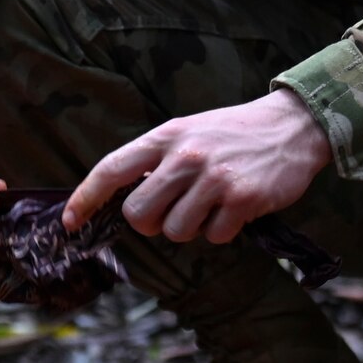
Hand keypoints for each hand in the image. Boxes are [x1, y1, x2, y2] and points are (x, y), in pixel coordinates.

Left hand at [63, 89, 330, 244]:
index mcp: (166, 136)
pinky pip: (214, 237)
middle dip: (151, 224)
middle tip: (173, 213)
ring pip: (175, 232)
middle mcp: (185, 156)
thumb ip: (158, 160)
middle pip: (139, 215)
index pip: (112, 169)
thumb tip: (126, 200)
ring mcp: (213, 178)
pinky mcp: (241, 198)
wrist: (293, 125)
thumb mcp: (189, 132)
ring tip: (212, 205)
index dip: (85, 198)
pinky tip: (237, 207)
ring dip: (192, 229)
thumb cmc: (233, 134)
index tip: (70, 221)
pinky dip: (223, 230)